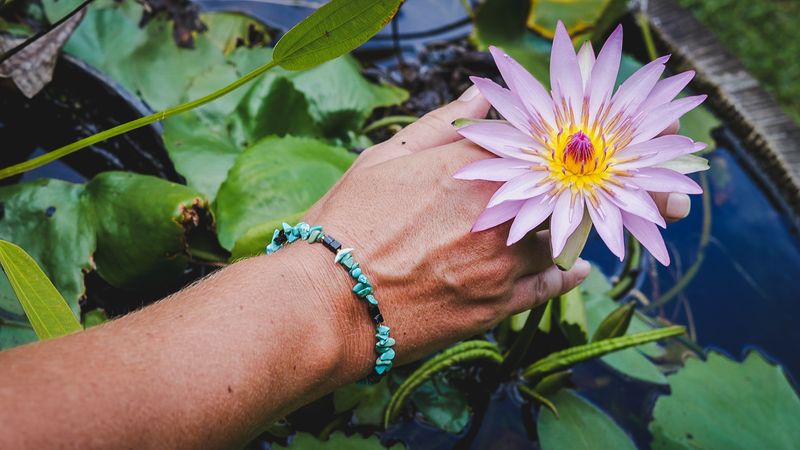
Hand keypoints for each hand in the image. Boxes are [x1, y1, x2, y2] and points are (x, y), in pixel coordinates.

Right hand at [302, 86, 689, 377]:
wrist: (328, 300)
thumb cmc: (347, 221)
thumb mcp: (387, 158)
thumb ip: (444, 123)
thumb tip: (483, 93)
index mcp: (475, 164)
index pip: (544, 138)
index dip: (579, 135)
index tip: (607, 133)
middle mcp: (501, 208)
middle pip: (572, 189)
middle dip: (613, 183)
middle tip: (655, 188)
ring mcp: (503, 259)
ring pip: (564, 235)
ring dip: (582, 226)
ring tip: (599, 220)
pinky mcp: (498, 304)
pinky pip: (550, 285)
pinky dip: (568, 274)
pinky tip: (578, 267)